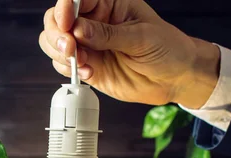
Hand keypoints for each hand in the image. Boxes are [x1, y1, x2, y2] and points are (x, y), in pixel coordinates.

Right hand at [39, 0, 220, 107]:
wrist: (175, 78)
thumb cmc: (167, 49)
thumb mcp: (141, 37)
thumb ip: (107, 34)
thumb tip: (77, 29)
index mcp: (108, 4)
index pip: (76, 0)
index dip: (65, 10)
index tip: (67, 24)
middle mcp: (94, 22)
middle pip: (56, 20)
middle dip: (57, 34)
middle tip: (70, 48)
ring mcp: (88, 45)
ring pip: (55, 43)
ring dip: (60, 53)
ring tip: (80, 63)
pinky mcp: (88, 66)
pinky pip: (64, 66)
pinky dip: (69, 71)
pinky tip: (88, 73)